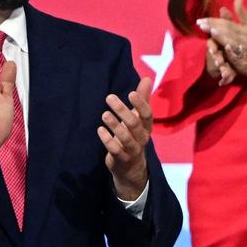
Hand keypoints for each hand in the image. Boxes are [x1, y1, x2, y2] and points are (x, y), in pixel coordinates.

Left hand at [99, 76, 153, 200]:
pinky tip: (100, 130)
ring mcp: (132, 150)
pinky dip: (108, 140)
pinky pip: (115, 150)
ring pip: (125, 137)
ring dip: (115, 125)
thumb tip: (147, 78)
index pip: (147, 114)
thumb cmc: (134, 137)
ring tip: (104, 114)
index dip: (141, 104)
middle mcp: (142, 138)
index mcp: (147, 127)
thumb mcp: (139, 119)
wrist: (132, 168)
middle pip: (134, 124)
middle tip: (109, 97)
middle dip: (122, 111)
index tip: (131, 93)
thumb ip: (143, 99)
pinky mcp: (121, 159)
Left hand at [196, 0, 246, 81]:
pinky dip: (230, 50)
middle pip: (227, 30)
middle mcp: (244, 37)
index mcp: (246, 28)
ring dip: (220, 35)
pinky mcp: (242, 60)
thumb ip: (242, 11)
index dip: (214, 21)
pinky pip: (235, 55)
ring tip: (208, 30)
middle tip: (200, 23)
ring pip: (230, 40)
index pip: (226, 23)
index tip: (202, 19)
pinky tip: (221, 47)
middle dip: (212, 26)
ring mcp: (243, 49)